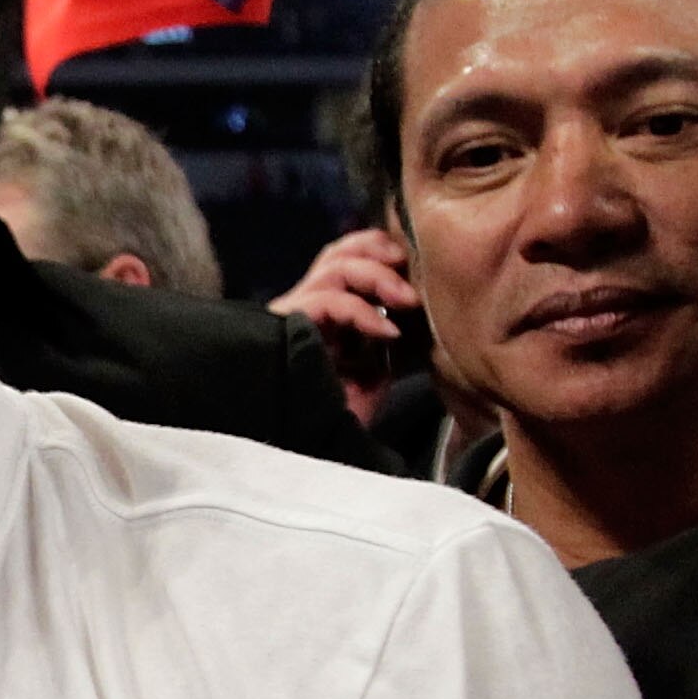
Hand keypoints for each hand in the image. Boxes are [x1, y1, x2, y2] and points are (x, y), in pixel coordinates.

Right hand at [269, 225, 419, 427]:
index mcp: (324, 313)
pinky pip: (327, 302)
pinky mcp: (287, 328)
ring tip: (408, 301)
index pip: (345, 260)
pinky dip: (363, 313)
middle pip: (336, 253)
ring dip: (377, 277)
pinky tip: (387, 333)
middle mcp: (305, 307)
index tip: (410, 265)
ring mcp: (293, 315)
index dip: (377, 253)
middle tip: (408, 266)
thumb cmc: (338, 415)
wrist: (312, 447)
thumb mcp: (372, 370)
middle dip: (376, 251)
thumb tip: (405, 313)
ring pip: (333, 269)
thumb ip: (381, 339)